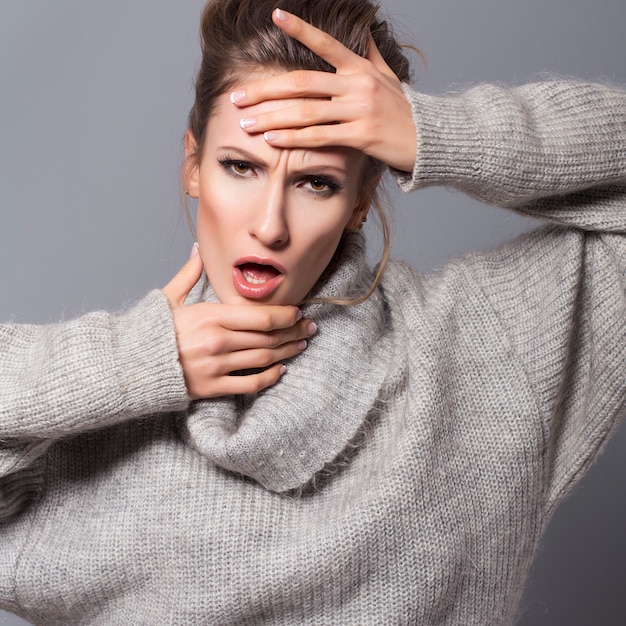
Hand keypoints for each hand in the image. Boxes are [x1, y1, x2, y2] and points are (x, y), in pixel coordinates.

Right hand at [162, 244, 315, 398]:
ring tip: (301, 345)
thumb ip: (190, 273)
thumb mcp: (168, 297)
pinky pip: (249, 384)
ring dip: (287, 352)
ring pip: (263, 359)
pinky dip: (268, 378)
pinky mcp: (212, 387)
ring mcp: (216, 366)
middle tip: (310, 329)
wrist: (129, 365)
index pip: (261, 315)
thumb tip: (198, 248)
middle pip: (268, 337)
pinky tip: (280, 371)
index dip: (285, 315)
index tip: (298, 313)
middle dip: (294, 332)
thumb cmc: (151, 330)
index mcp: (211, 316)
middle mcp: (218, 340)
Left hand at [230, 8, 416, 172]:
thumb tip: (361, 31)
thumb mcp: (388, 77)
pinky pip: (319, 137)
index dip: (301, 29)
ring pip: (306, 112)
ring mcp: (359, 110)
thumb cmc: (404, 110)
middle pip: (302, 83)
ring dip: (272, 117)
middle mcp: (357, 85)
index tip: (275, 16)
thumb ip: (369, 55)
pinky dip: (293, 138)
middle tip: (237, 97)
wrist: (429, 140)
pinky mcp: (362, 136)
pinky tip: (271, 139)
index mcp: (360, 69)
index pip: (326, 43)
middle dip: (265, 90)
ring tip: (245, 123)